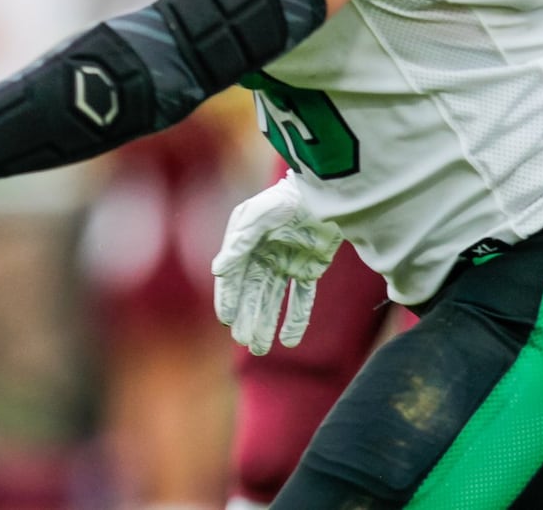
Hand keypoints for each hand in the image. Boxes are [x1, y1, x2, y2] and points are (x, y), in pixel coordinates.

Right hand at [211, 173, 342, 354]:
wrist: (325, 194)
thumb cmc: (285, 201)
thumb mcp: (258, 218)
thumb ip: (239, 243)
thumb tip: (217, 270)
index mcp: (245, 244)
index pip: (234, 277)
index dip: (229, 299)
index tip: (226, 320)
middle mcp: (263, 256)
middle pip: (253, 293)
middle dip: (248, 318)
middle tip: (245, 343)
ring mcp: (286, 264)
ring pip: (274, 300)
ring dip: (266, 323)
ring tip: (259, 348)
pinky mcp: (310, 269)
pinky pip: (301, 299)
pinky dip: (296, 319)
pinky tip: (289, 341)